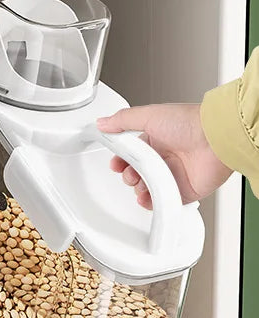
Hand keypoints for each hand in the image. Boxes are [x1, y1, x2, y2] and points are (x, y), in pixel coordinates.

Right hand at [96, 103, 231, 208]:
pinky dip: (153, 202)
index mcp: (157, 139)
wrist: (214, 139)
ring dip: (139, 189)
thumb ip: (123, 120)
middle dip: (129, 175)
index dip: (122, 160)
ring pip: (149, 188)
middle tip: (130, 173)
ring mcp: (175, 174)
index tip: (116, 163)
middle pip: (138, 173)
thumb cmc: (189, 123)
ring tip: (139, 184)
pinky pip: (165, 201)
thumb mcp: (149, 115)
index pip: (133, 153)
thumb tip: (103, 123)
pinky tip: (147, 198)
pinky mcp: (185, 190)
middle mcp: (166, 157)